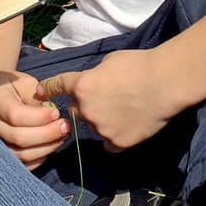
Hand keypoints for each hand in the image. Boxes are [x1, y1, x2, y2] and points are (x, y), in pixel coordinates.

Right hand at [0, 68, 71, 169]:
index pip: (16, 116)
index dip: (40, 118)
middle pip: (19, 138)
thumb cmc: (14, 88)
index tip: (57, 113)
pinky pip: (22, 164)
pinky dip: (40, 158)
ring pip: (21, 155)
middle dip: (47, 134)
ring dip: (46, 148)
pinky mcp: (0, 156)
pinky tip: (50, 145)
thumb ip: (37, 98)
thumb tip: (52, 115)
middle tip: (65, 126)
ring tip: (61, 136)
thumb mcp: (25, 84)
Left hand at [37, 49, 181, 152]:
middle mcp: (86, 110)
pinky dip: (114, 137)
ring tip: (125, 110)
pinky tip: (129, 126)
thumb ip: (95, 75)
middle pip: (74, 112)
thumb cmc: (139, 65)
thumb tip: (94, 84)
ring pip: (94, 127)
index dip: (47, 89)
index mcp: (82, 85)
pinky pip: (109, 143)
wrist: (165, 83)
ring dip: (101, 121)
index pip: (57, 87)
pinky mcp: (117, 143)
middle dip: (82, 107)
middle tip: (103, 100)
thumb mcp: (110, 61)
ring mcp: (101, 129)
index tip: (39, 92)